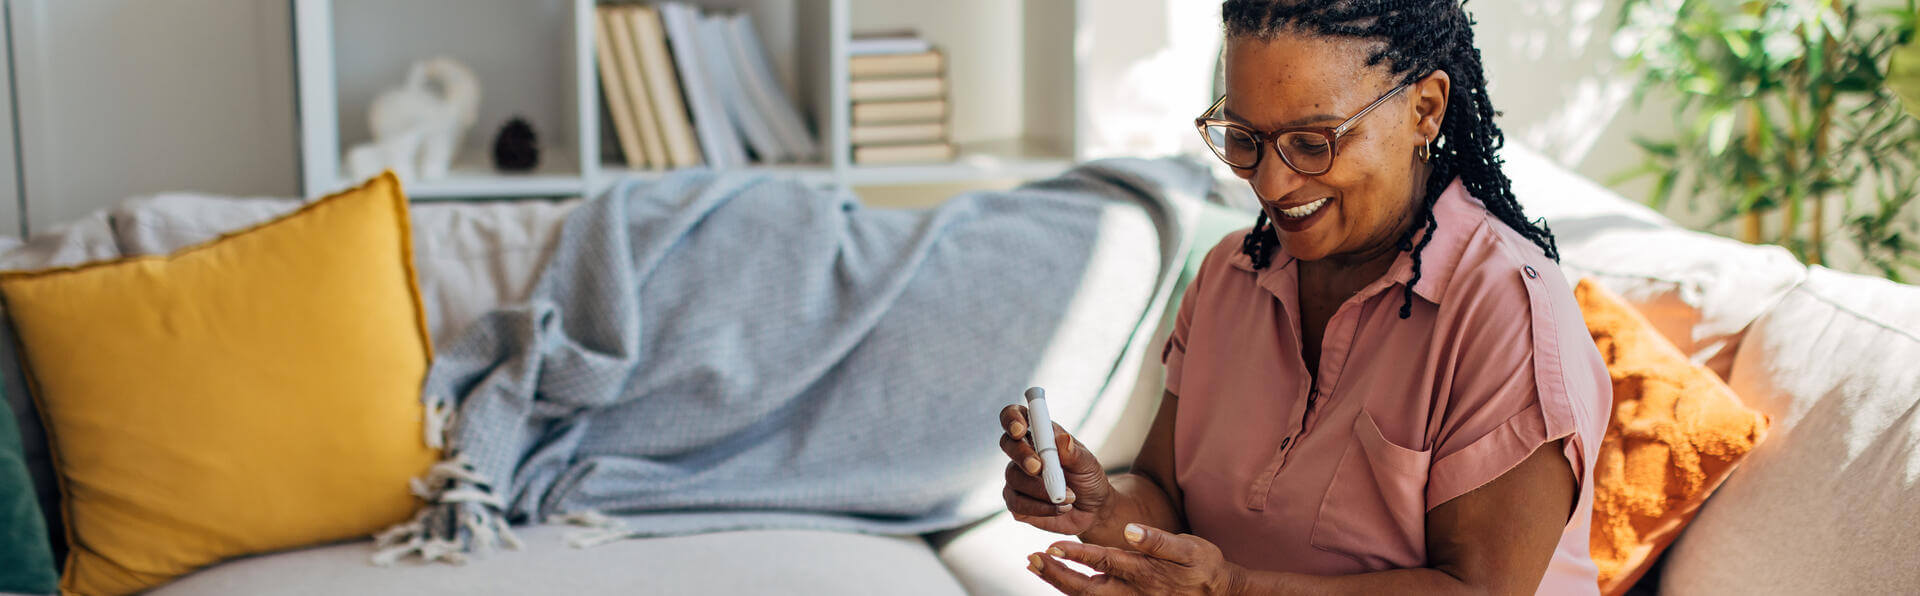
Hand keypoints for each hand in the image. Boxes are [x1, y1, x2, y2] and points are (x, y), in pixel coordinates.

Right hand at [999, 403, 1113, 534]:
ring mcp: (1017, 477)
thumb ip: (1074, 452)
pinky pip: (1017, 503)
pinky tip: (1059, 507)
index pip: (1016, 416)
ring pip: (1014, 477)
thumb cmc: (1088, 479)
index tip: (1020, 429)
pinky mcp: (1016, 501)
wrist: (1092, 510)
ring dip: (1041, 489)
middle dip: (1021, 455)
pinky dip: (1040, 507)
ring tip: (1069, 497)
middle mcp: (1024, 452)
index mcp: (1040, 434)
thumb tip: (1062, 439)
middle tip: (1037, 468)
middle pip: (1007, 443)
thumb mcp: (1088, 464)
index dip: (1012, 418)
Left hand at [1027, 523, 1242, 594]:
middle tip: (1032, 560)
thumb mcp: (1188, 549)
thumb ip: (1158, 540)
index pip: (1103, 562)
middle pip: (1086, 588)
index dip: (1077, 556)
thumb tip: (1131, 530)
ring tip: (1037, 567)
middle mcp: (1131, 591)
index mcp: (1143, 572)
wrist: (1218, 593)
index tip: (1053, 547)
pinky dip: (1074, 592)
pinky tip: (1059, 580)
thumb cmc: (1202, 567)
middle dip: (1057, 575)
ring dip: (1060, 583)